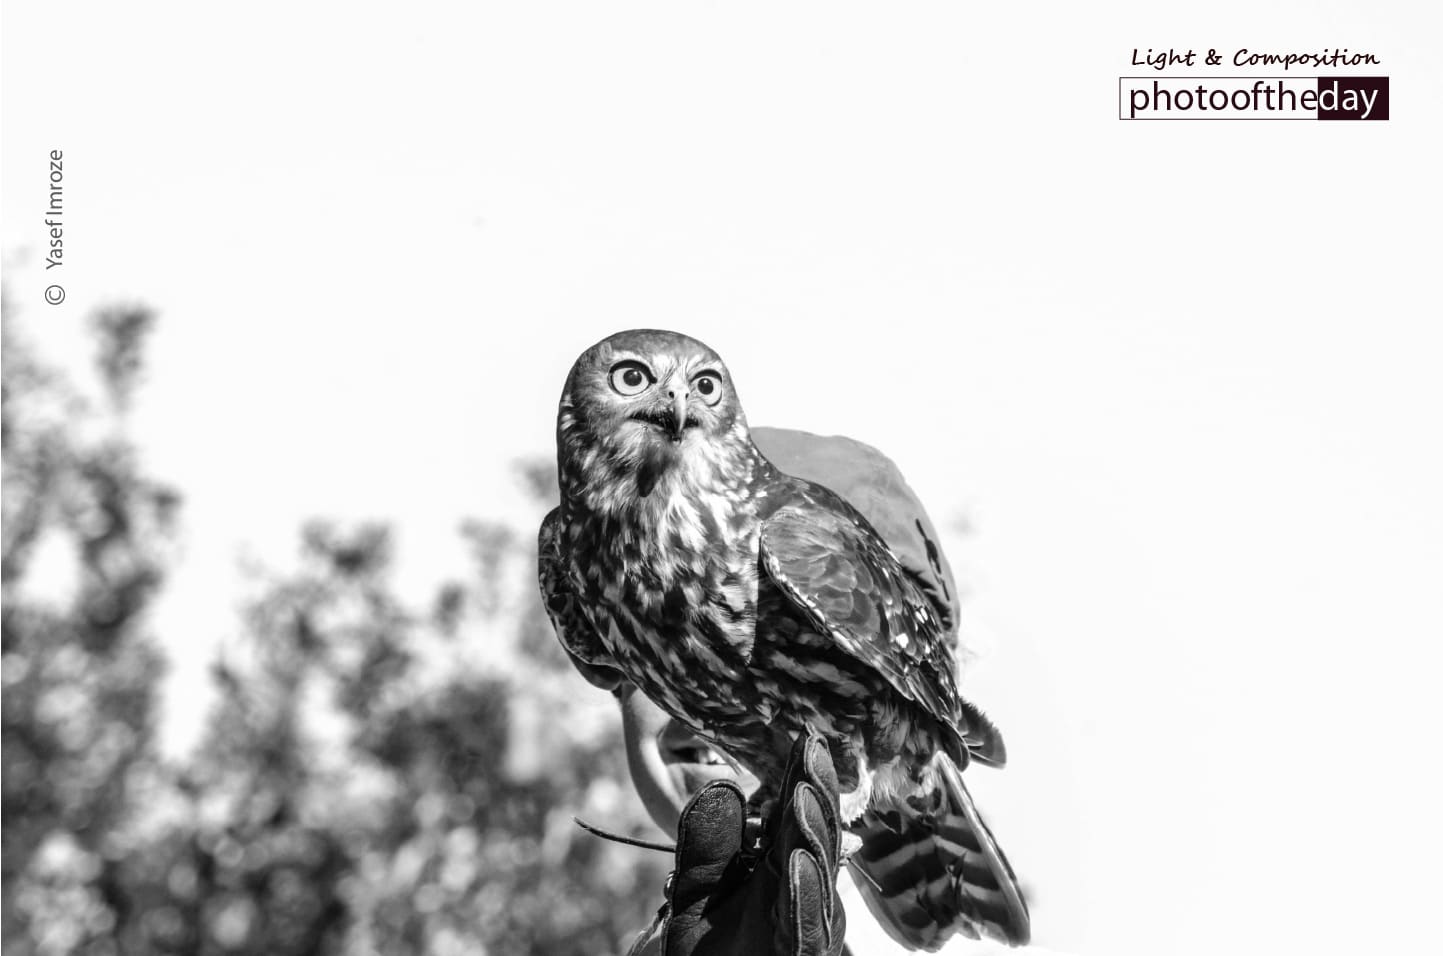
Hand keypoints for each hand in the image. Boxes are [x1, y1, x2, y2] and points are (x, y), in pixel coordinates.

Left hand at [661, 733, 845, 955]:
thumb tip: (724, 786)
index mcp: (780, 865)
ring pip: (817, 873)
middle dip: (814, 792)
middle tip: (812, 750)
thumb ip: (707, 842)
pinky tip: (797, 862)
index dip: (800, 775)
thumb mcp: (696, 888)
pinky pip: (806, 923)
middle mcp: (802, 889)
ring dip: (812, 833)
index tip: (805, 734)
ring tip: (802, 796)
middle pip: (814, 834)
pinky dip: (803, 892)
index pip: (795, 813)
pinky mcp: (800, 953)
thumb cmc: (708, 952)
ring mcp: (806, 923)